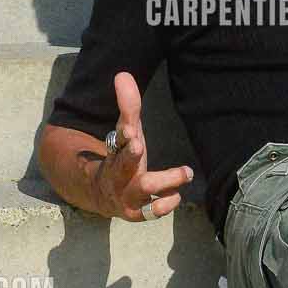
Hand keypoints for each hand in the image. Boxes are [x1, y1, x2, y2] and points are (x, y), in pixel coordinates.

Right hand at [94, 71, 194, 221]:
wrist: (102, 194)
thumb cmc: (122, 158)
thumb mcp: (126, 132)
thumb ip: (128, 106)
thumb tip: (122, 74)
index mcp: (115, 152)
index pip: (118, 140)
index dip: (125, 134)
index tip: (131, 129)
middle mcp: (118, 175)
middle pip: (123, 166)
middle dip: (130, 157)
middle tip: (139, 145)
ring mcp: (127, 195)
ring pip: (142, 190)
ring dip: (164, 181)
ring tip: (185, 172)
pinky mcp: (137, 213)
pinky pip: (152, 212)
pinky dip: (165, 204)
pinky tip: (178, 194)